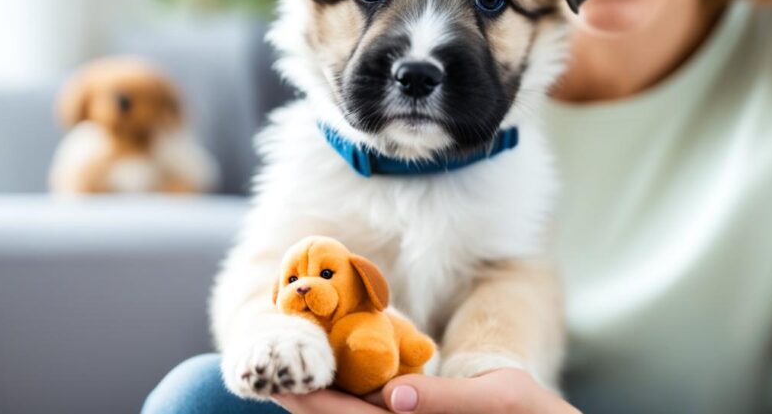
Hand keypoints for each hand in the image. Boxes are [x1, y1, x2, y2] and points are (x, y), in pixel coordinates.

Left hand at [273, 368, 579, 413]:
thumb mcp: (497, 400)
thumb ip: (443, 400)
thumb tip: (394, 395)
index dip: (312, 400)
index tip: (282, 374)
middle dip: (306, 400)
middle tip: (273, 370)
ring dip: (325, 401)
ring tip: (298, 371)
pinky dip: (351, 400)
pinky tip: (343, 380)